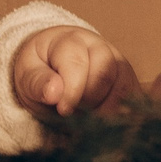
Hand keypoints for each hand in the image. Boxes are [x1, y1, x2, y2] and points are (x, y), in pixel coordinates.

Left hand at [13, 25, 135, 116]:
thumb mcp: (26, 75)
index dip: (71, 91)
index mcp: (70, 40)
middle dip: (87, 102)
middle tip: (73, 113)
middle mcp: (99, 46)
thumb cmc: (39, 70)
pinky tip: (104, 121)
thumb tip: (54, 93)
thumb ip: (37, 82)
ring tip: (86, 117)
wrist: (52, 67)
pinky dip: (121, 114)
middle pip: (104, 75)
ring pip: (123, 87)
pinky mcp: (129, 79)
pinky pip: (134, 98)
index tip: (62, 110)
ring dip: (105, 110)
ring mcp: (118, 62)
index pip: (77, 63)